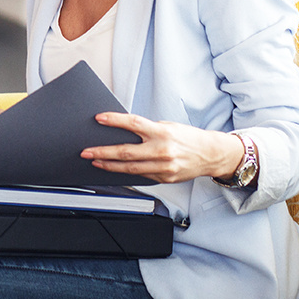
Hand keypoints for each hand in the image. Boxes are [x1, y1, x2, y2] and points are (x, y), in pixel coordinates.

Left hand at [82, 113, 246, 182]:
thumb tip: (122, 131)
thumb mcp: (167, 126)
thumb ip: (147, 130)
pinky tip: (114, 169)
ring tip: (95, 161)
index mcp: (162, 133)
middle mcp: (162, 151)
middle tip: (86, 151)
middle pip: (126, 152)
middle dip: (102, 152)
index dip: (114, 120)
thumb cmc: (188, 137)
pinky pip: (140, 176)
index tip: (99, 118)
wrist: (211, 154)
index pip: (133, 124)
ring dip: (109, 165)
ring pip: (130, 168)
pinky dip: (125, 173)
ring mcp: (163, 168)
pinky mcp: (165, 179)